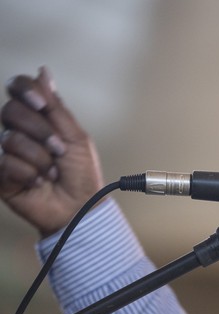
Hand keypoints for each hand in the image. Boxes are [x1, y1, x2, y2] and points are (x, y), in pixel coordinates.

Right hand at [0, 67, 103, 236]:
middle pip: (11, 111)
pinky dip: (28, 174)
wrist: (79, 207)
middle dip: (41, 132)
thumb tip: (43, 71)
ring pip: (10, 139)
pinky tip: (38, 183)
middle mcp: (18, 131)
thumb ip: (56, 107)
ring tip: (52, 173)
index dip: (24, 90)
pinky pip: (4, 162)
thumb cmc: (82, 175)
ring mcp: (6, 152)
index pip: (18, 88)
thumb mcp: (76, 138)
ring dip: (40, 159)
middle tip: (59, 151)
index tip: (41, 104)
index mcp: (38, 118)